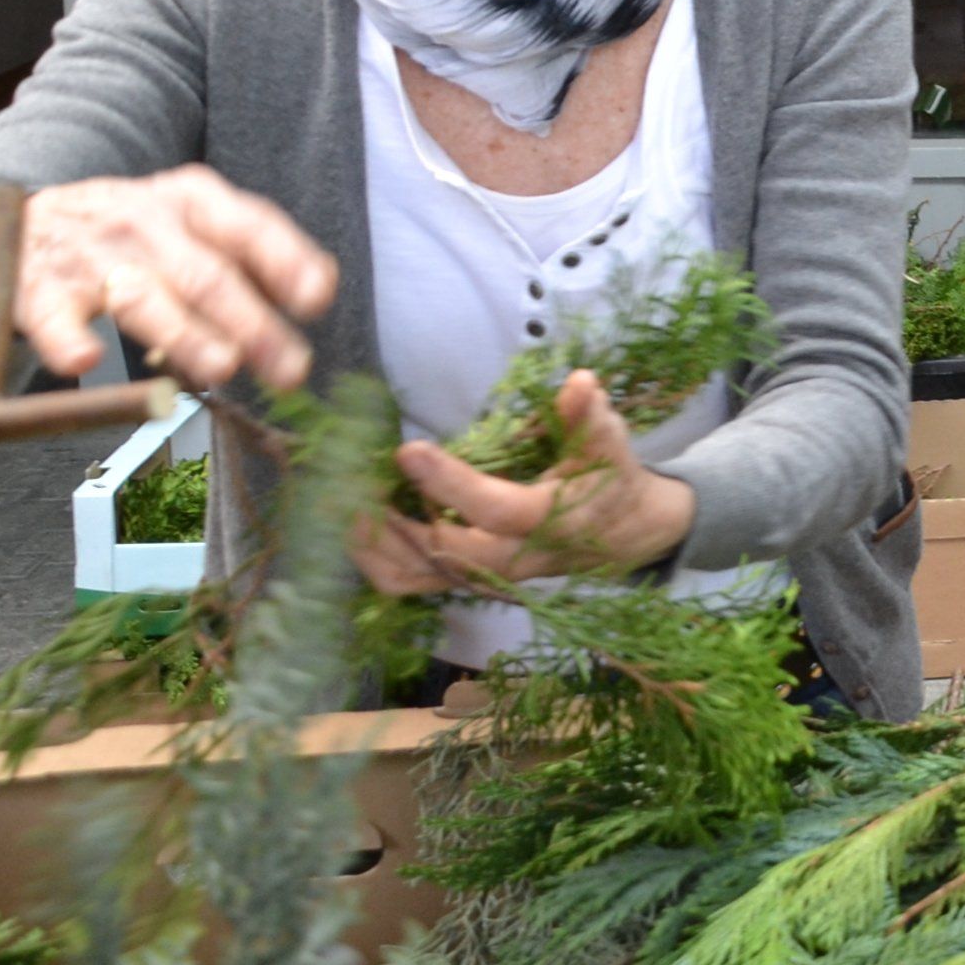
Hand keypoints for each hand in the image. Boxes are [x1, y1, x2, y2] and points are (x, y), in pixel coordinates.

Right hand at [16, 168, 338, 389]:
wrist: (35, 218)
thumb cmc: (137, 230)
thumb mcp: (196, 220)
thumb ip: (253, 252)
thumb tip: (318, 291)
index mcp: (194, 200)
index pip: (250, 227)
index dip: (287, 262)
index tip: (316, 300)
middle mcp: (147, 223)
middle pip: (206, 275)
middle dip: (253, 323)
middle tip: (289, 367)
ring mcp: (94, 257)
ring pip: (144, 299)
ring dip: (185, 334)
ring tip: (222, 367)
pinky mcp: (43, 292)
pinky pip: (55, 319)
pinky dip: (69, 341)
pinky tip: (88, 359)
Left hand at [350, 369, 699, 594]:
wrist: (619, 536)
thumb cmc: (606, 480)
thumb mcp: (607, 444)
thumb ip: (588, 417)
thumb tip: (579, 381)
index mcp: (550, 520)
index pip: (495, 509)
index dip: (450, 483)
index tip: (407, 450)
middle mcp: (514, 558)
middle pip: (446, 554)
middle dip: (396, 523)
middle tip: (356, 484)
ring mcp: (486, 576)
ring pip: (418, 575)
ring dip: (376, 544)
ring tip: (346, 505)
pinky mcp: (466, 581)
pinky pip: (411, 583)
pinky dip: (377, 560)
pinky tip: (357, 526)